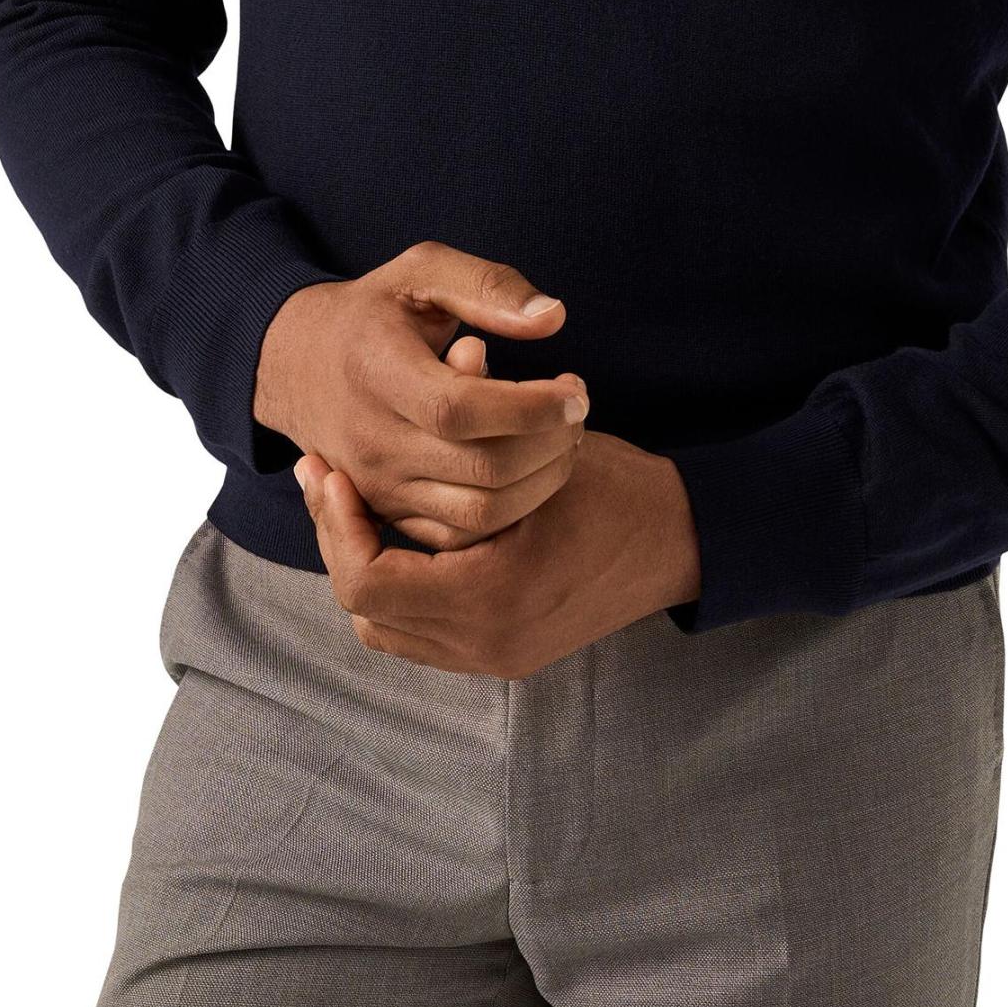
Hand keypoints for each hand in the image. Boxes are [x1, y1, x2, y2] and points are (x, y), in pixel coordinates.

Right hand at [254, 242, 588, 547]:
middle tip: (576, 412)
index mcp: (378, 372)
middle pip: (483, 469)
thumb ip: (487, 285)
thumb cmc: (375, 311)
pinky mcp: (386, 512)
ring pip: (480, 512)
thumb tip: (553, 317)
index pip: (464, 410)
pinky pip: (461, 535)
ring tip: (562, 439)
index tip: (576, 391)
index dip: (532, 408)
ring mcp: (377, 485)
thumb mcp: (421, 271)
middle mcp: (373, 439)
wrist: (298, 363)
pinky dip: (510, 513)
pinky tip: (531, 471)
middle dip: (551, 445)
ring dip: (541, 483)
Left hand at [295, 428, 701, 678]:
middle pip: (364, 608)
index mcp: (494, 593)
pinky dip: (400, 591)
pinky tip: (400, 536)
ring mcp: (495, 656)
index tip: (333, 472)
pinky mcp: (502, 656)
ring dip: (365, 568)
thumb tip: (451, 349)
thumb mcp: (553, 445)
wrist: (679, 544)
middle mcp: (487, 640)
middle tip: (329, 483)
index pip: (368, 579)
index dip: (337, 523)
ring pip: (384, 627)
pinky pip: (419, 635)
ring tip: (357, 507)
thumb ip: (493, 408)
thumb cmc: (619, 488)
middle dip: (339, 542)